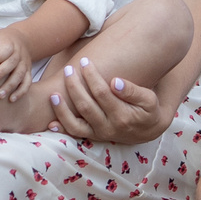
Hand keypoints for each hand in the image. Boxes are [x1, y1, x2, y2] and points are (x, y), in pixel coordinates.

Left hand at [0, 29, 31, 101]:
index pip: (3, 50)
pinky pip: (27, 83)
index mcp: (8, 43)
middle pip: (12, 63)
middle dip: (2, 72)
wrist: (19, 41)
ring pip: (20, 75)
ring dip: (11, 85)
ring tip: (0, 95)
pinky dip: (21, 91)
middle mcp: (18, 53)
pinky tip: (12, 99)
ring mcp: (24, 64)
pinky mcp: (28, 72)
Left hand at [49, 59, 170, 144]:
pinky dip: (62, 129)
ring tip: (53, 95)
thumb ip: (133, 91)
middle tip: (68, 70)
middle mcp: (109, 128)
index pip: (102, 93)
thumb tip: (115, 82)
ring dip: (63, 110)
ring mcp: (99, 134)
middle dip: (75, 87)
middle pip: (86, 106)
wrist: (148, 130)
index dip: (92, 77)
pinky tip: (50, 122)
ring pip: (76, 124)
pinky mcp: (93, 137)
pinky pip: (74, 135)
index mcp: (123, 116)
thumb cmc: (148, 110)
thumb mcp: (149, 99)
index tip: (85, 62)